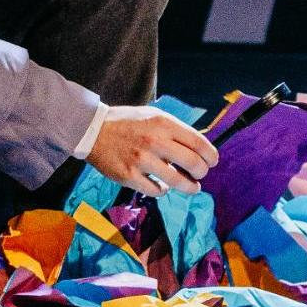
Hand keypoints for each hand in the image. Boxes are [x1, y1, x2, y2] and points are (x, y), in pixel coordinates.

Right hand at [87, 106, 218, 197]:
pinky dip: (163, 190)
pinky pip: (156, 190)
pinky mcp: (129, 176)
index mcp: (164, 124)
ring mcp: (141, 160)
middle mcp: (155, 141)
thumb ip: (175, 130)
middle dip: (202, 172)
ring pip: (178, 181)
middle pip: (193, 163)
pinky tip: (162, 186)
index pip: (199, 143)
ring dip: (189, 187)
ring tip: (192, 187)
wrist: (93, 131)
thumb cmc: (128, 123)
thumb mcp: (154, 116)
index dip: (211, 155)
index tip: (213, 162)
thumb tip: (200, 148)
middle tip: (200, 175)